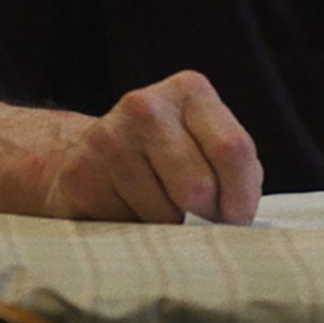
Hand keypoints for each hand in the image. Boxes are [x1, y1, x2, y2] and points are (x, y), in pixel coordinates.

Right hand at [39, 70, 262, 223]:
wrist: (85, 153)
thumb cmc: (162, 158)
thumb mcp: (206, 147)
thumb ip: (234, 170)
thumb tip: (238, 218)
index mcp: (189, 91)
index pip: (233, 150)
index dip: (241, 198)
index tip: (236, 218)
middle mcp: (146, 106)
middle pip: (199, 187)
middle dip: (205, 217)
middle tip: (196, 217)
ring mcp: (110, 137)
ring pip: (165, 215)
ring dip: (169, 227)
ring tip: (156, 205)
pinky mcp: (82, 173)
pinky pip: (130, 226)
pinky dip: (136, 231)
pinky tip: (127, 208)